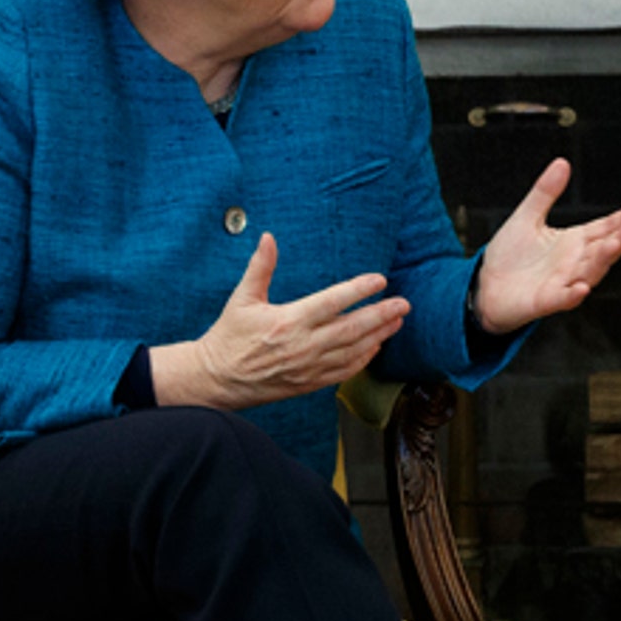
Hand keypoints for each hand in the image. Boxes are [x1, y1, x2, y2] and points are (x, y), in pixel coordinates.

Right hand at [152, 232, 410, 408]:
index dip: (358, 290)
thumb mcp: (242, 299)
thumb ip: (260, 267)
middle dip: (382, 315)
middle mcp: (303, 345)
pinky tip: (376, 346)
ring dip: (379, 335)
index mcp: (288, 321)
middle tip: (404, 303)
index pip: (332, 302)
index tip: (380, 279)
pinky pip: (344, 372)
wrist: (216, 379)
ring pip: (354, 351)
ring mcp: (309, 367)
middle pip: (352, 329)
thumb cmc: (229, 336)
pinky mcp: (310, 383)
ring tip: (398, 321)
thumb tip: (268, 237)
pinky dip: (364, 359)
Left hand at [475, 158, 620, 334]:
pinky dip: (573, 294)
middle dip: (620, 240)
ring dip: (602, 261)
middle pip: (603, 250)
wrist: (485, 287)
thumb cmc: (509, 256)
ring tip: (614, 246)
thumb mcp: (527, 217)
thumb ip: (544, 192)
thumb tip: (562, 162)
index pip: (603, 228)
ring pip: (589, 272)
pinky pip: (563, 298)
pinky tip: (581, 287)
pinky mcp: (546, 301)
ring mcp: (562, 282)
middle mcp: (573, 262)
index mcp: (573, 242)